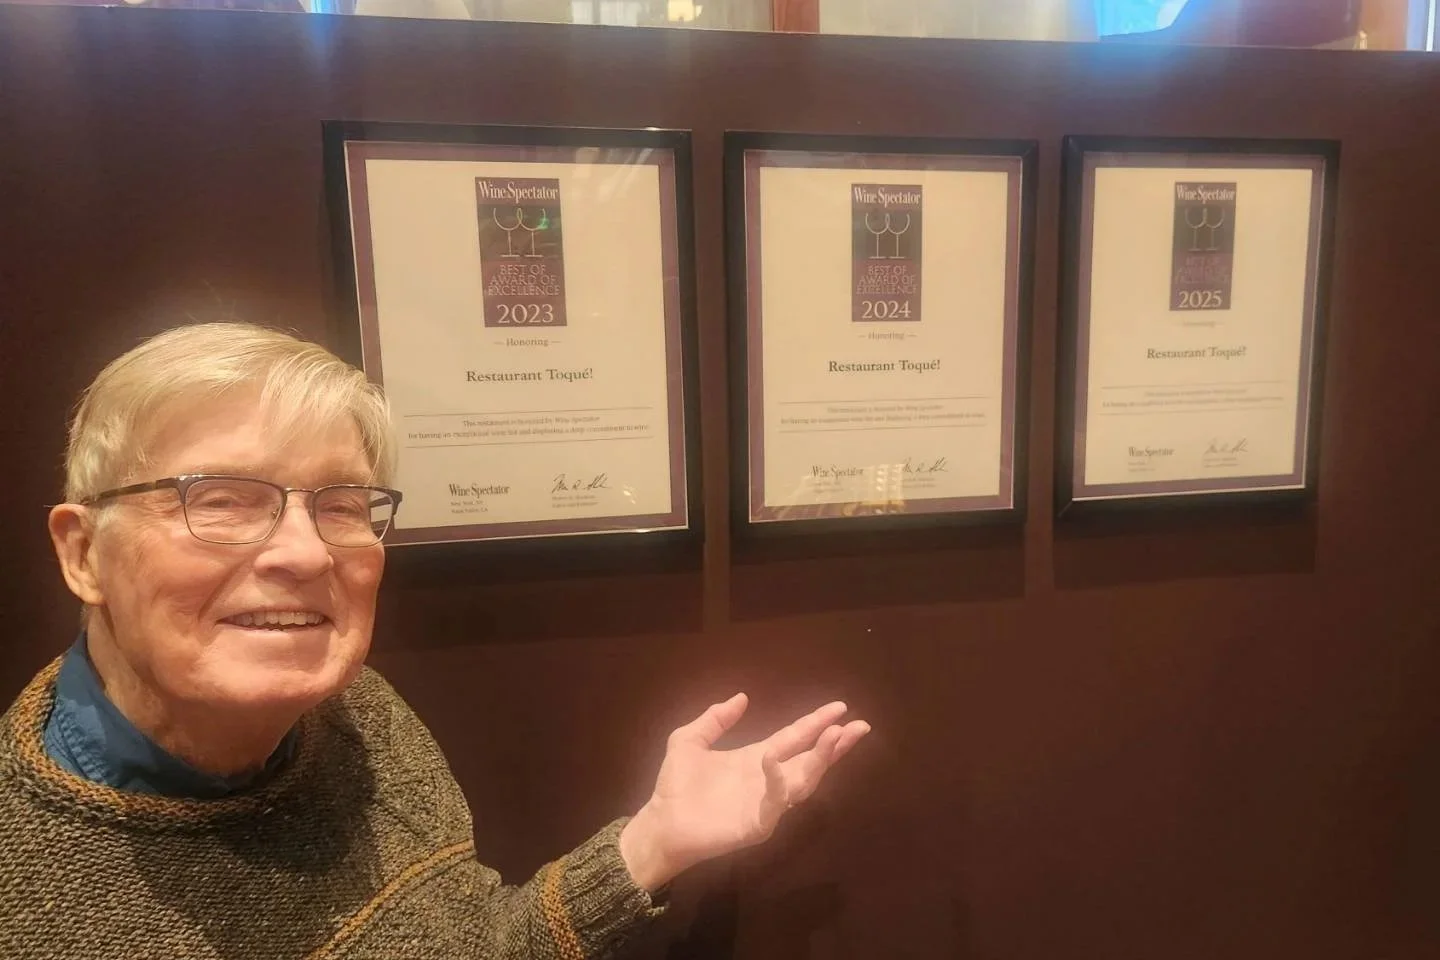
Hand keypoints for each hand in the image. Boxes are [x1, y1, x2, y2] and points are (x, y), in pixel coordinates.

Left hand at [618, 694, 869, 891]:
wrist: (661, 823)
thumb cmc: (676, 785)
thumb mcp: (689, 740)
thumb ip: (715, 719)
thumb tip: (742, 696)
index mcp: (756, 758)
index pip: (794, 738)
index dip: (816, 723)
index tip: (840, 707)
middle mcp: (768, 779)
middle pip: (811, 759)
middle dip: (835, 743)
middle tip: (858, 726)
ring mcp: (766, 803)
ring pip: (804, 780)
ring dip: (821, 758)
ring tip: (836, 736)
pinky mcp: (757, 824)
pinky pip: (775, 803)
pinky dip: (778, 781)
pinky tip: (774, 759)